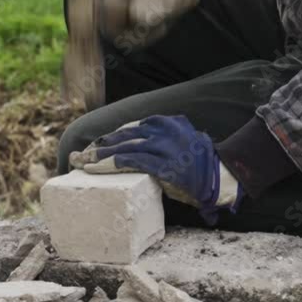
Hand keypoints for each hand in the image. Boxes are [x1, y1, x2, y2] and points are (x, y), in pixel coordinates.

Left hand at [69, 115, 241, 224]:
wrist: (221, 178)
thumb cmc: (200, 164)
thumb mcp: (182, 141)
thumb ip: (162, 138)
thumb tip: (137, 145)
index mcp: (168, 122)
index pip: (131, 127)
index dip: (111, 138)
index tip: (95, 147)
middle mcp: (164, 131)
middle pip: (123, 136)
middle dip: (99, 147)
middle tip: (80, 156)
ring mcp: (164, 147)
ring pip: (122, 148)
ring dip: (98, 157)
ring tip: (81, 164)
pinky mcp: (163, 165)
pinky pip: (129, 162)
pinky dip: (109, 165)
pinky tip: (94, 170)